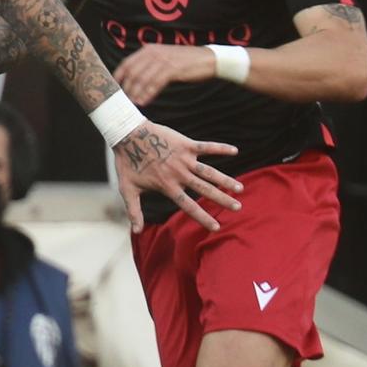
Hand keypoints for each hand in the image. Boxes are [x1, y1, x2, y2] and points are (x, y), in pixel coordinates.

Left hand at [112, 121, 241, 233]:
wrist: (128, 135)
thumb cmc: (127, 163)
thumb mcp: (127, 189)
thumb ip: (134, 211)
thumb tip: (135, 232)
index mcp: (167, 187)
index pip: (189, 206)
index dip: (203, 217)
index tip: (216, 227)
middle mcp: (179, 174)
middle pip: (205, 190)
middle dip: (222, 199)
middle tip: (238, 208)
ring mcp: (183, 159)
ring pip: (209, 171)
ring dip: (225, 180)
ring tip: (239, 188)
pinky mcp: (185, 144)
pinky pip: (206, 146)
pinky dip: (220, 148)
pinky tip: (235, 150)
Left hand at [114, 44, 219, 106]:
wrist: (208, 60)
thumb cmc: (186, 62)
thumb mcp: (165, 59)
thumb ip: (150, 65)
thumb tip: (135, 80)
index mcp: (149, 49)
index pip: (127, 63)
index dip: (118, 76)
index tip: (113, 88)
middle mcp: (154, 52)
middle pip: (132, 72)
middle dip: (126, 88)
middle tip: (123, 101)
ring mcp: (163, 60)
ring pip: (142, 79)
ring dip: (136, 93)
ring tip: (133, 104)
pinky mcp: (172, 69)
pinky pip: (155, 83)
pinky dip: (148, 94)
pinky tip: (144, 102)